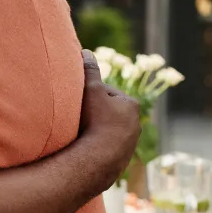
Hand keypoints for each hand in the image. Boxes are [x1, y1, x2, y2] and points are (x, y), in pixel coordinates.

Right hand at [78, 50, 140, 188]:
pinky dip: (97, 147)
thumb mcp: (90, 91)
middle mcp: (135, 124)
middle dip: (95, 114)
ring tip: (79, 134)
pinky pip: (107, 149)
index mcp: (131, 105)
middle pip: (109, 114)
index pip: (107, 93)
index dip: (90, 94)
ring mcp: (129, 144)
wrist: (99, 160)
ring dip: (96, 132)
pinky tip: (84, 149)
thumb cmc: (96, 121)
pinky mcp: (122, 161)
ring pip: (109, 132)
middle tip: (76, 118)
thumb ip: (89, 71)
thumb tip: (86, 51)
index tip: (78, 100)